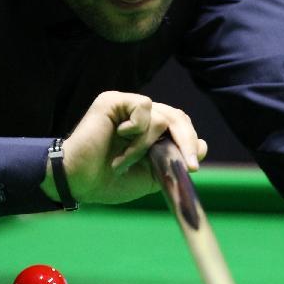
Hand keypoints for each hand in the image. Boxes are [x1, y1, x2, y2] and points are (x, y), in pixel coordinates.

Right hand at [40, 91, 206, 205]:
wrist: (80, 182)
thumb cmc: (109, 181)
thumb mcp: (151, 175)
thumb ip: (174, 160)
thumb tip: (204, 147)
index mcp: (147, 131)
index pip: (179, 126)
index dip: (190, 143)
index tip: (193, 168)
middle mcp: (138, 116)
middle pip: (177, 117)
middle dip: (186, 141)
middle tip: (189, 165)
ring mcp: (126, 106)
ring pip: (161, 117)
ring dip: (146, 145)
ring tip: (124, 161)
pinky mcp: (113, 100)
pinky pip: (144, 107)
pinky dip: (137, 128)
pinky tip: (119, 137)